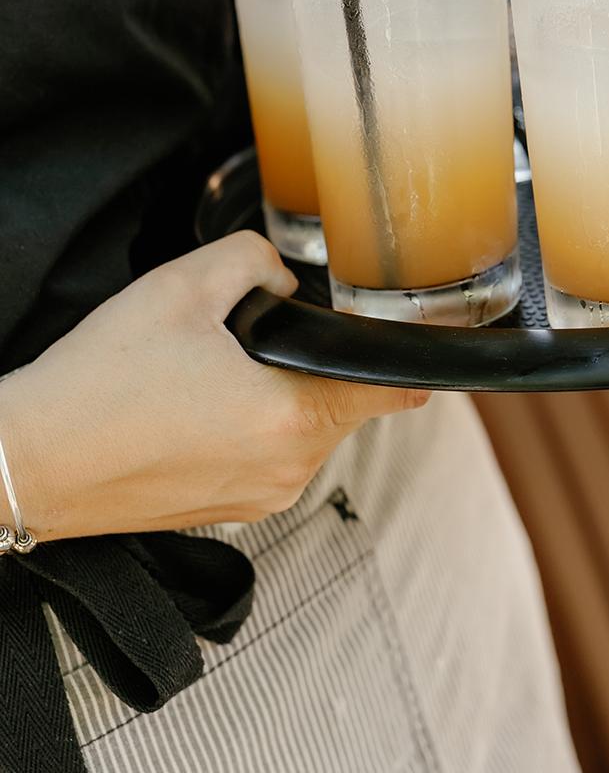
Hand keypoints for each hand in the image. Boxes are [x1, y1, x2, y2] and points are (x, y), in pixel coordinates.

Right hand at [0, 233, 426, 540]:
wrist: (26, 461)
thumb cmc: (96, 384)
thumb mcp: (182, 286)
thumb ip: (255, 262)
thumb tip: (282, 276)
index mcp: (293, 419)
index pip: (395, 391)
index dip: (407, 353)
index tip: (406, 329)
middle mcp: (287, 471)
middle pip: (344, 401)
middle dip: (315, 360)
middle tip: (254, 331)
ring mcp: (258, 499)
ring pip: (304, 427)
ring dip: (279, 392)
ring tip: (209, 368)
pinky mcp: (225, 511)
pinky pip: (266, 455)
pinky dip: (248, 424)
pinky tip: (192, 402)